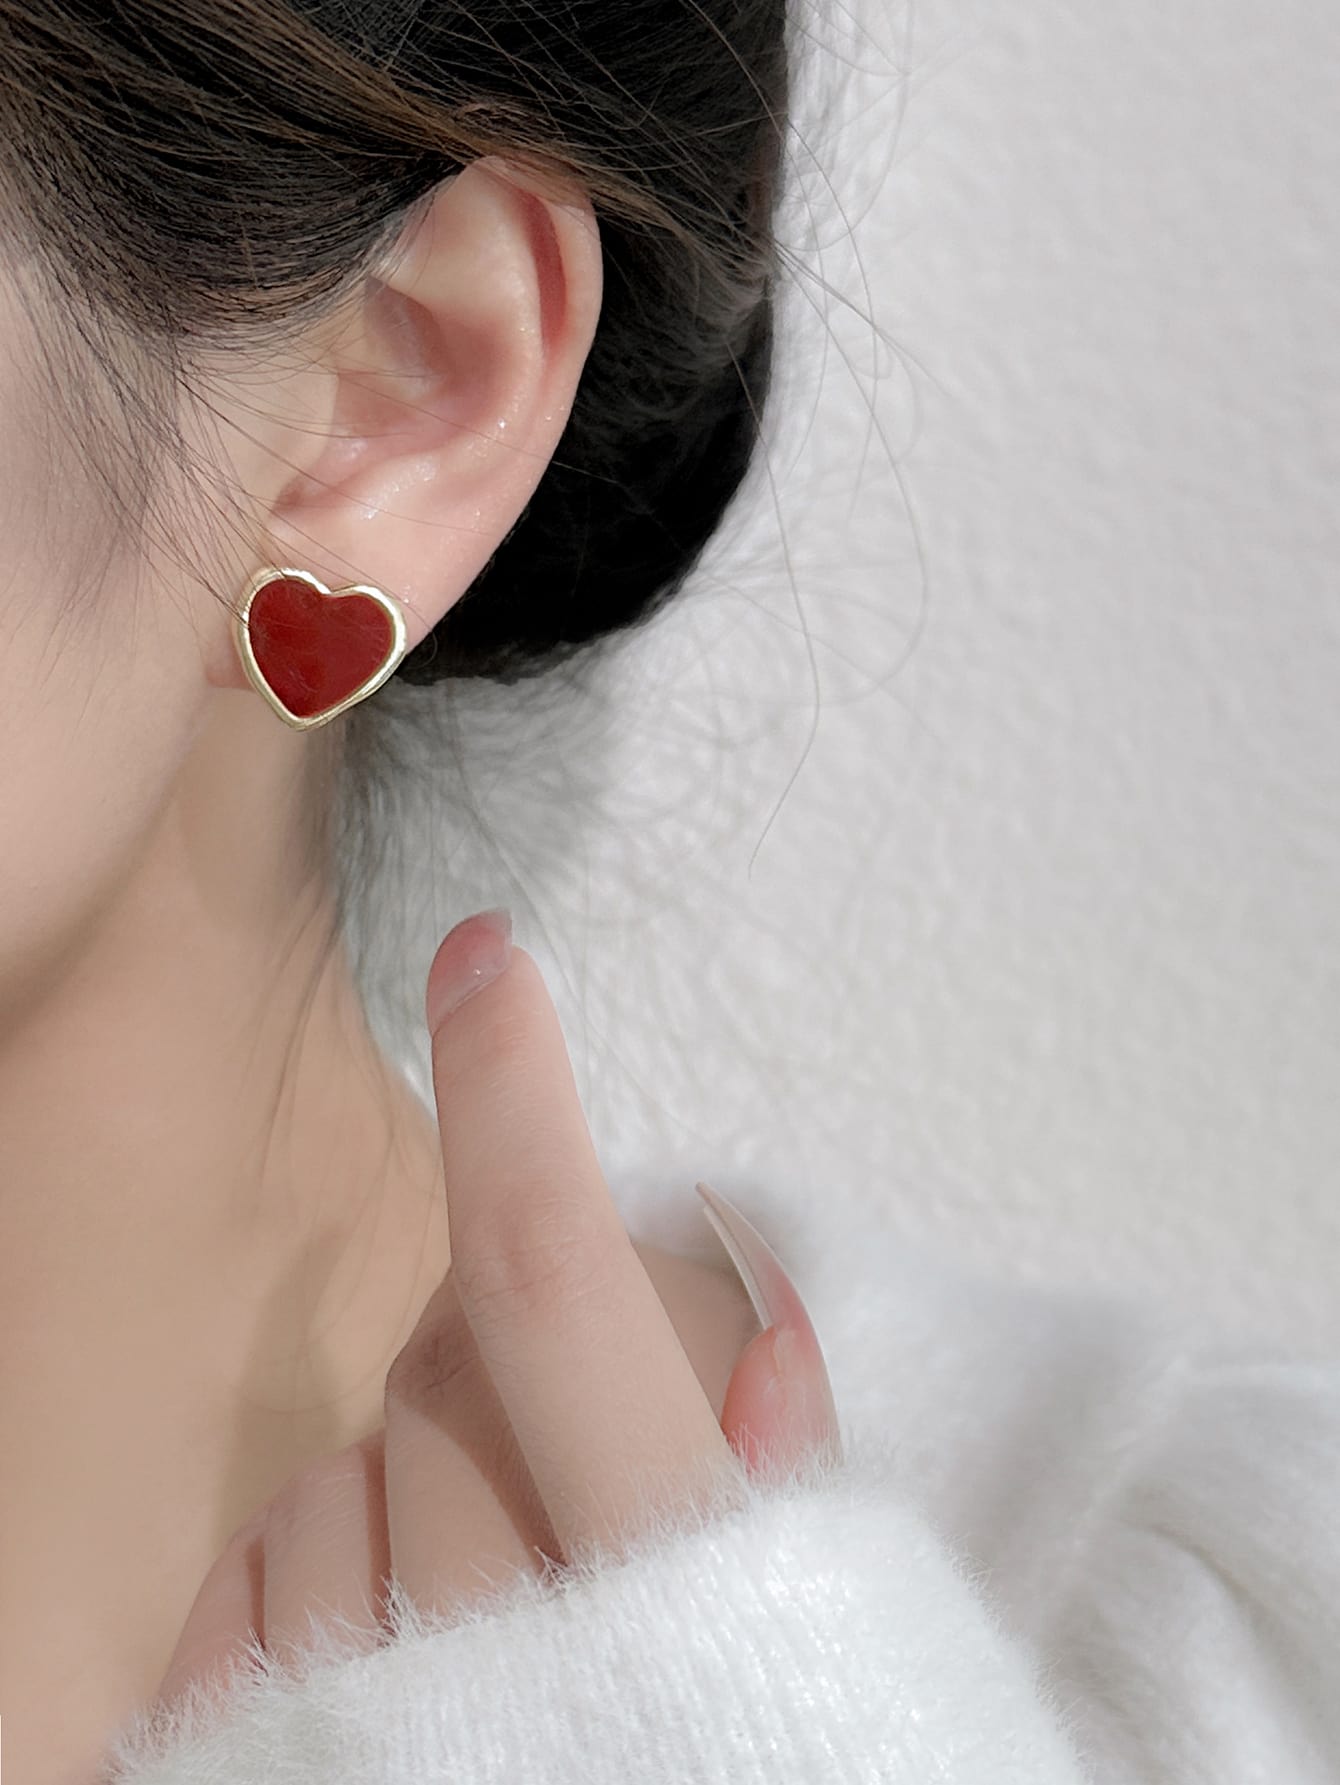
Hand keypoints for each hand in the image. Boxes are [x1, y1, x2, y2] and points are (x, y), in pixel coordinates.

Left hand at [152, 911, 839, 1707]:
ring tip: (478, 1613)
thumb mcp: (815, 1657)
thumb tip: (760, 1349)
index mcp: (664, 1586)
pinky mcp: (243, 1761)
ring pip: (327, 1479)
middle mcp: (494, 1646)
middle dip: (483, 1369)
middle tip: (549, 1456)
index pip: (568, 1292)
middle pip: (436, 1373)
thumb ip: (794, 1506)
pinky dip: (305, 1590)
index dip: (522, 1106)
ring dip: (394, 1495)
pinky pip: (246, 1594)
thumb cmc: (757, 1754)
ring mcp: (351, 1717)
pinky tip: (374, 1673)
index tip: (486, 958)